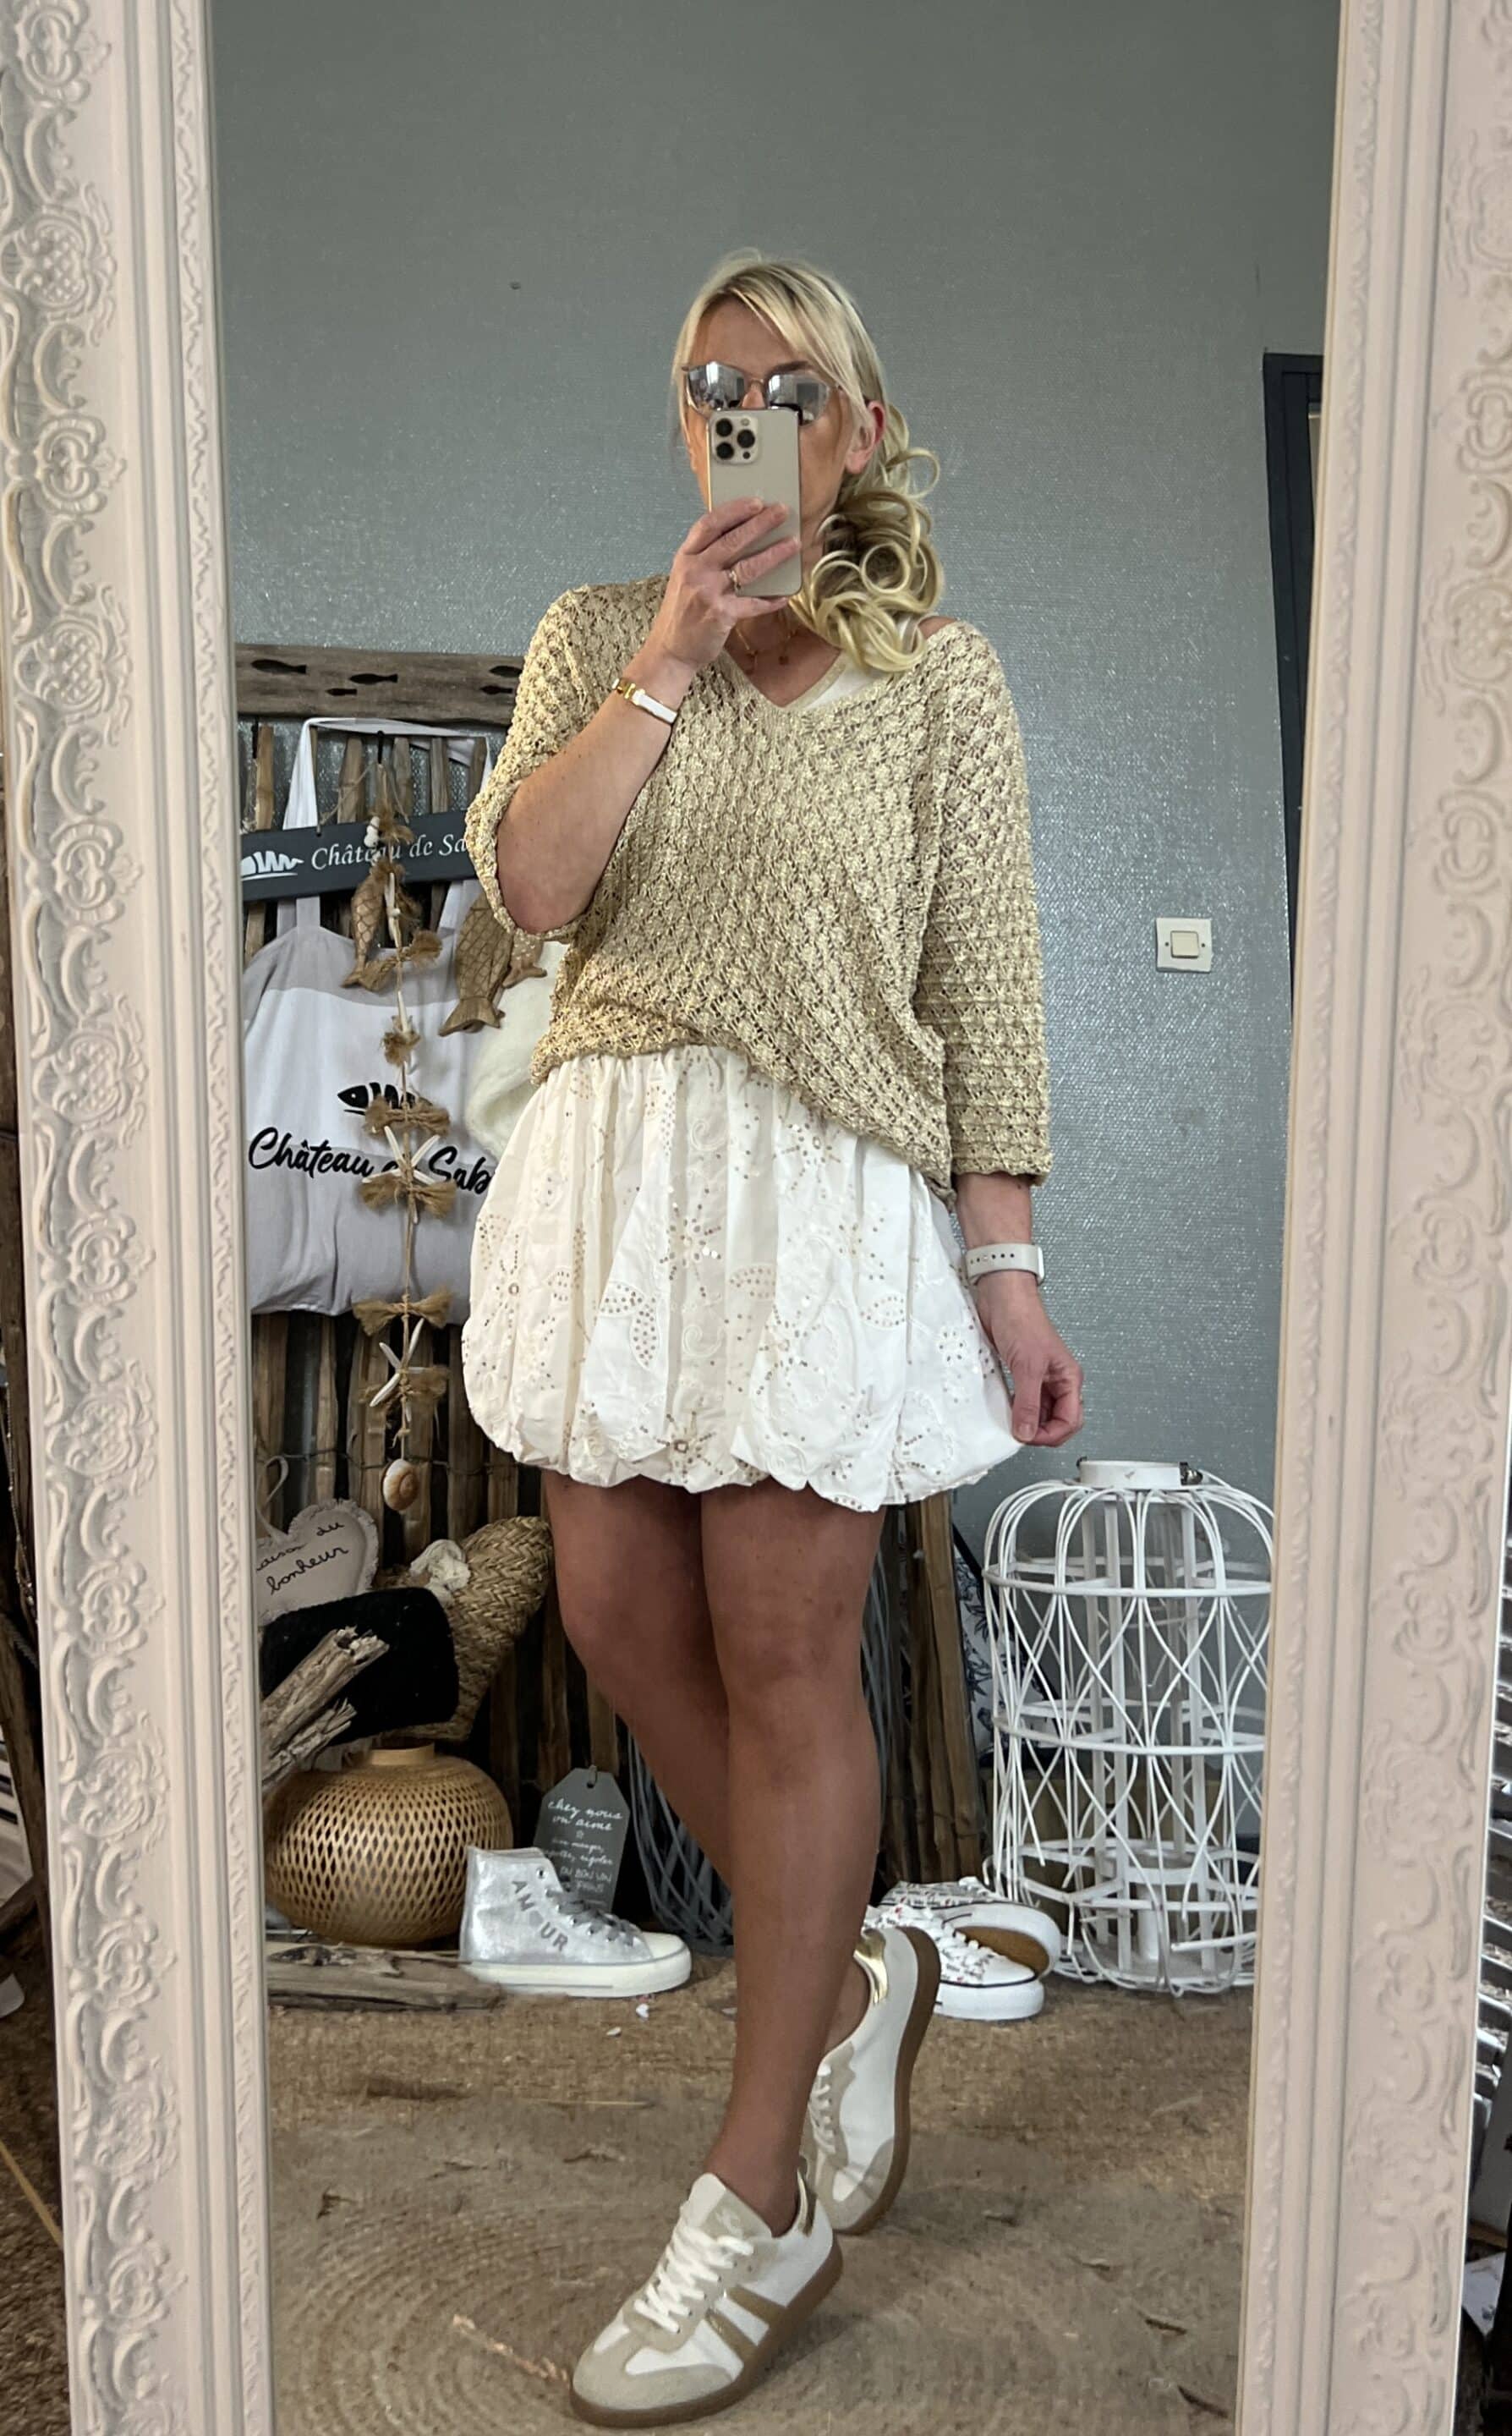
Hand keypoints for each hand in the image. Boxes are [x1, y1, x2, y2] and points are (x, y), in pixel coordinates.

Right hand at [644, 498, 799, 676]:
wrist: (671, 650)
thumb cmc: (681, 613)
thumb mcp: (685, 578)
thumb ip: (706, 558)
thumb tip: (743, 539)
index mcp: (686, 557)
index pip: (709, 524)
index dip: (734, 510)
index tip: (755, 501)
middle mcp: (695, 571)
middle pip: (732, 540)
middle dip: (760, 523)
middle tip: (781, 512)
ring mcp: (707, 592)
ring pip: (747, 567)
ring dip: (774, 554)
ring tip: (793, 544)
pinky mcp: (721, 614)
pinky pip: (753, 603)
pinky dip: (771, 599)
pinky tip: (785, 595)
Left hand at [971, 1273, 1083, 1447]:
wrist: (1000, 1298)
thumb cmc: (1022, 1319)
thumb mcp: (1027, 1367)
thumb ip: (1028, 1403)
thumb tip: (1027, 1432)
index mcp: (1068, 1377)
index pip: (1070, 1420)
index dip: (1051, 1434)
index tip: (1029, 1437)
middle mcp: (1056, 1380)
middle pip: (1056, 1421)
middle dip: (1040, 1432)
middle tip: (1020, 1434)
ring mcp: (1038, 1378)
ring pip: (1039, 1413)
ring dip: (1026, 1422)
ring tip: (1011, 1423)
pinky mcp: (1020, 1374)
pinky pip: (1022, 1402)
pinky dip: (1014, 1411)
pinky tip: (1004, 1410)